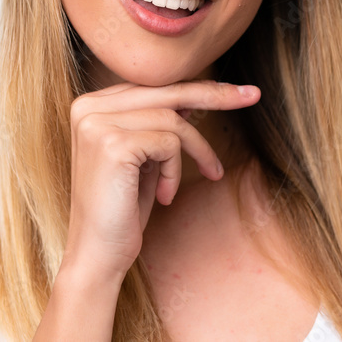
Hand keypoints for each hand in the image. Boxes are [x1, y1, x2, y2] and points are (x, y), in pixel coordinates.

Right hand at [61, 80, 260, 280]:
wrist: (96, 255)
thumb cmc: (122, 208)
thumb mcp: (144, 157)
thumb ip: (157, 123)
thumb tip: (192, 97)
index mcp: (91, 105)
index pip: (153, 86)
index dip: (195, 88)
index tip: (234, 91)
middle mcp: (88, 107)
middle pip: (165, 91)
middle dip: (214, 94)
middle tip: (253, 95)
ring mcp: (97, 124)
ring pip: (173, 120)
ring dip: (197, 150)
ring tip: (203, 175)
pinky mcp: (112, 145)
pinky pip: (169, 144)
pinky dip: (176, 170)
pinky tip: (164, 195)